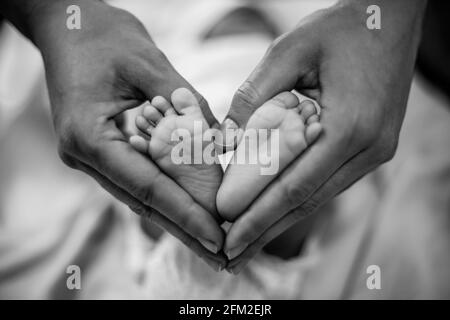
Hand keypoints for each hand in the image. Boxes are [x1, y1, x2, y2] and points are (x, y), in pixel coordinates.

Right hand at [3, 0, 225, 269]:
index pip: (146, 187)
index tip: (216, 237)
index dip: (184, 214)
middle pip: (144, 203)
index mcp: (89, 136)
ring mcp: (93, 156)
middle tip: (223, 256)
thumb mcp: (148, 63)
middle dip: (185, 230)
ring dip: (178, 217)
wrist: (68, 26)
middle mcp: (86, 155)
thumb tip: (218, 143)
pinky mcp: (104, 151)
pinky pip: (139, 178)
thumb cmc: (102, 37)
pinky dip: (168, 195)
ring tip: (212, 240)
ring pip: (142, 196)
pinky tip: (192, 208)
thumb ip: (183, 104)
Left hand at [221, 0, 426, 272]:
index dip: (258, 214)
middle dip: (266, 229)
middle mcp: (369, 148)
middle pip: (307, 201)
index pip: (294, 184)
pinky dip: (298, 198)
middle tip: (232, 256)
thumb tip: (228, 141)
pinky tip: (276, 209)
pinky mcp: (370, 148)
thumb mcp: (290, 50)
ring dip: (281, 219)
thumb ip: (256, 96)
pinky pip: (328, 181)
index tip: (228, 235)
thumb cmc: (341, 29)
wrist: (391, 18)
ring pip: (318, 196)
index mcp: (351, 126)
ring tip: (248, 239)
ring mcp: (374, 152)